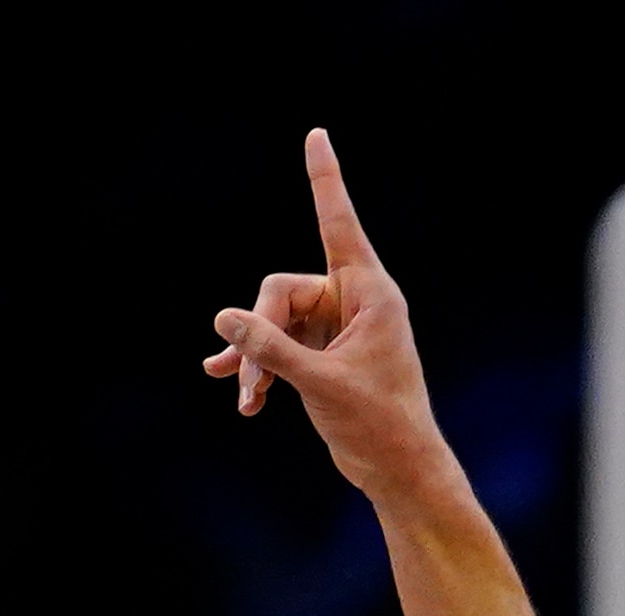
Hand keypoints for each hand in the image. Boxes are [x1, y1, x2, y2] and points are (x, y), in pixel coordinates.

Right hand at [203, 129, 454, 502]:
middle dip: (261, 334)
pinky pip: (279, 345)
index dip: (325, 179)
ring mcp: (336, 328)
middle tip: (250, 380)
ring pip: (275, 321)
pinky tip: (234, 390)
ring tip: (245, 397)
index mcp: (370, 294)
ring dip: (256, 358)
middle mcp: (354, 302)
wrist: (399, 472)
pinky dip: (259, 366)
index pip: (338, 223)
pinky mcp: (323, 354)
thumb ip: (271, 350)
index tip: (317, 135)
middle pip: (283, 291)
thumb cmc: (379, 426)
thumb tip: (225, 317)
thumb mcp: (320, 384)